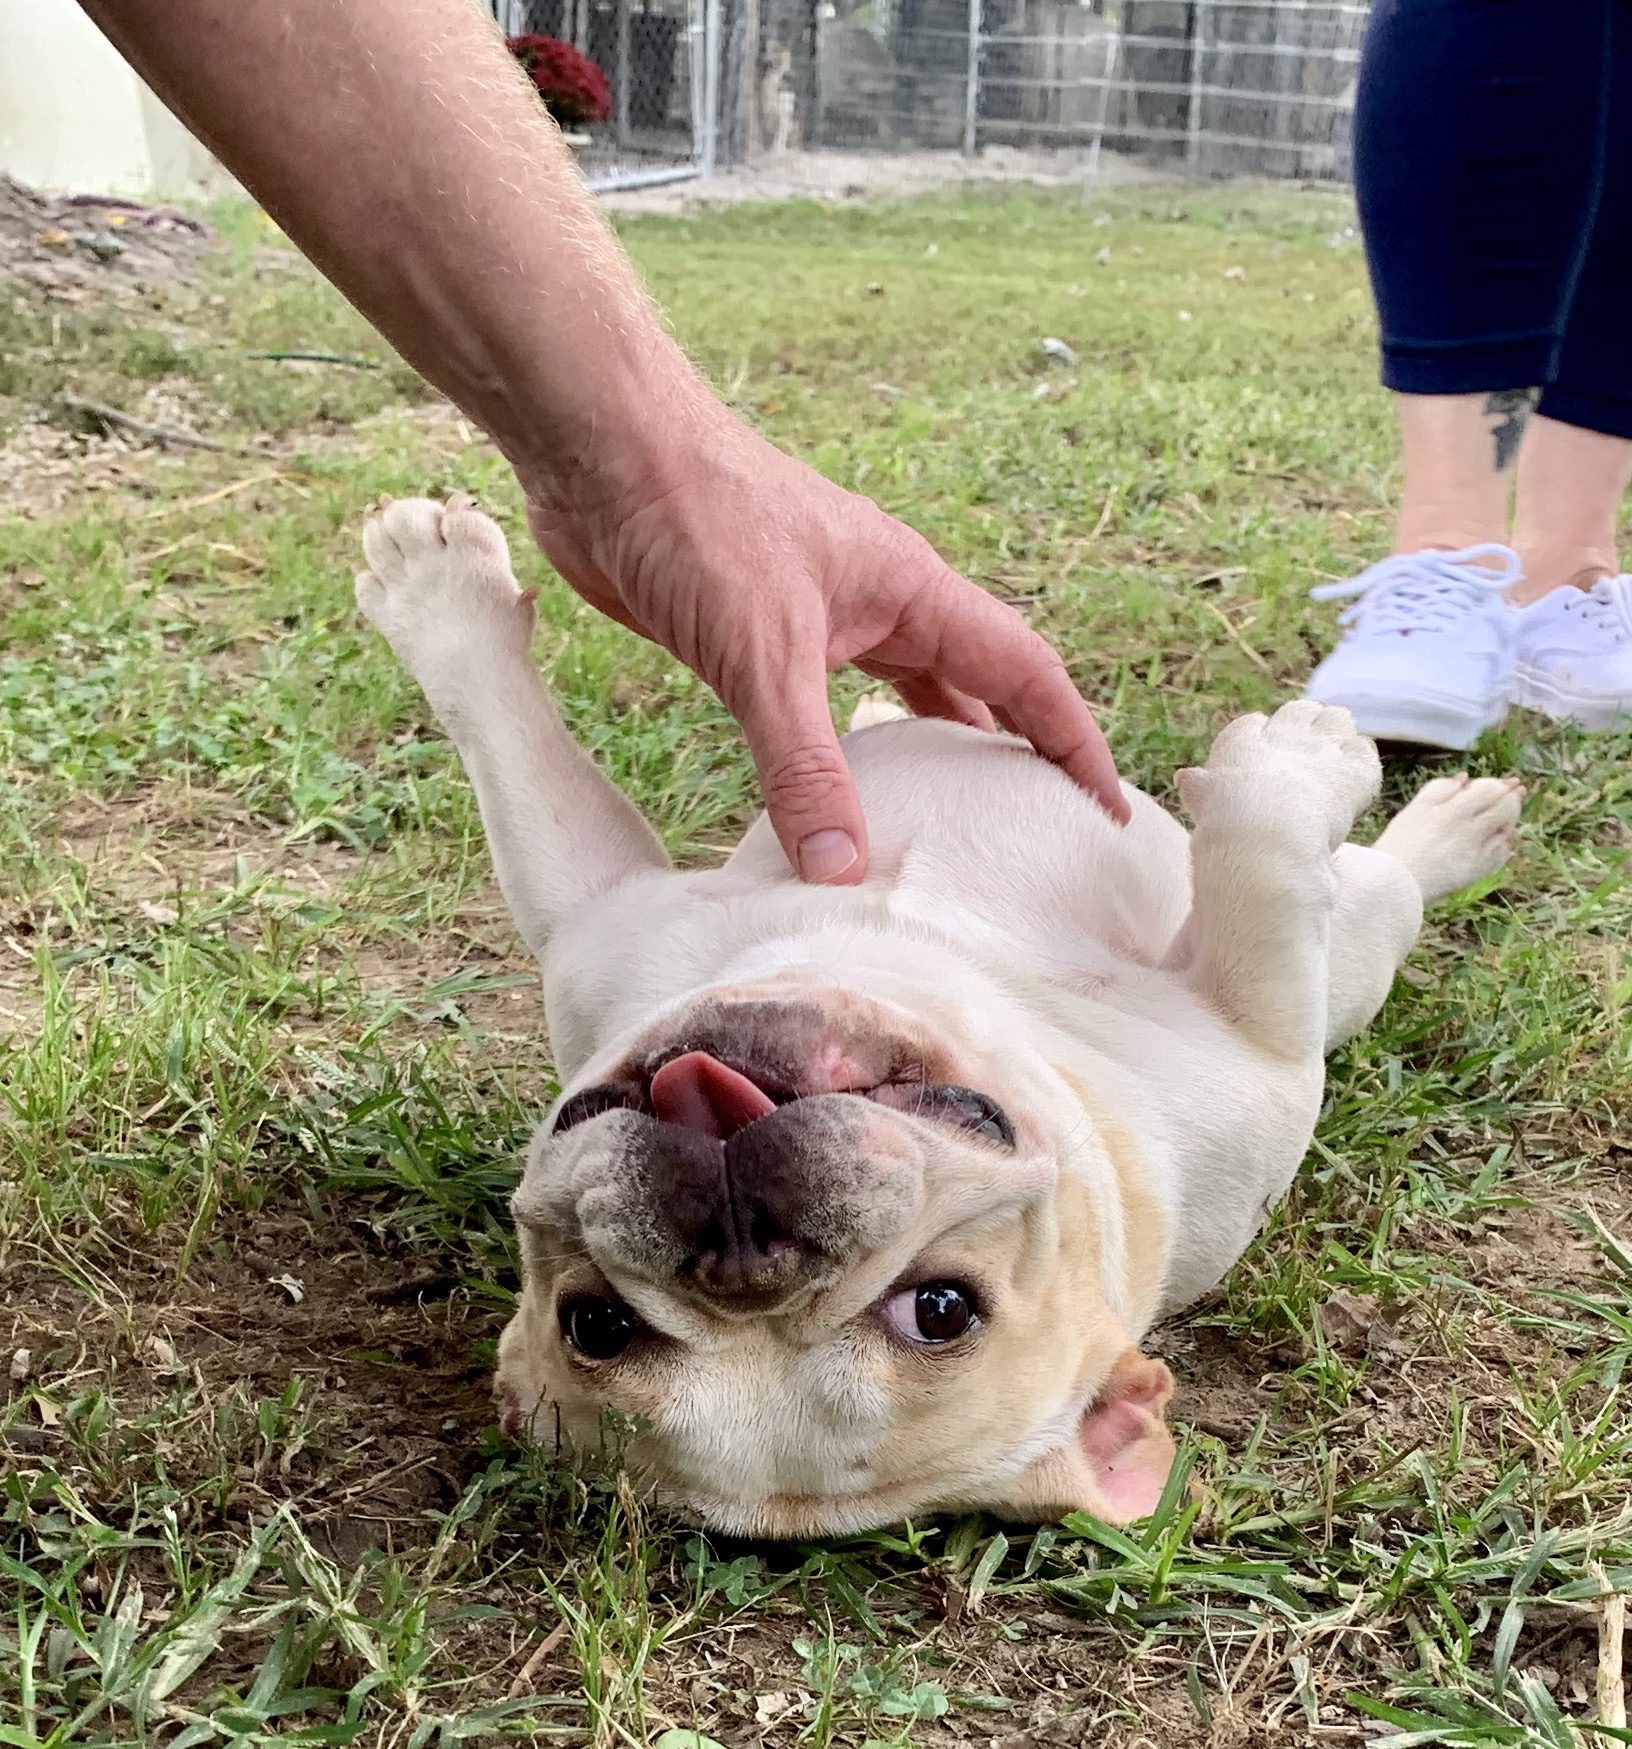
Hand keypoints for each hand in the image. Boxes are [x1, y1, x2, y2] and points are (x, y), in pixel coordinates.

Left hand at [521, 412, 1126, 884]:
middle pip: (975, 693)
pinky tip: (840, 804)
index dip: (1074, 743)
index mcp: (913, 591)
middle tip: (1038, 842)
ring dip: (929, 766)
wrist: (599, 451)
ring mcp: (822, 621)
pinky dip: (845, 761)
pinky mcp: (761, 640)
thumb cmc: (696, 516)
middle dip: (1013, 763)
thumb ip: (803, 762)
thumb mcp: (763, 651)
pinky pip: (829, 713)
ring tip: (953, 840)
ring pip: (902, 703)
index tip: (1106, 812)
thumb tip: (843, 868)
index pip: (1025, 674)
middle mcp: (881, 606)